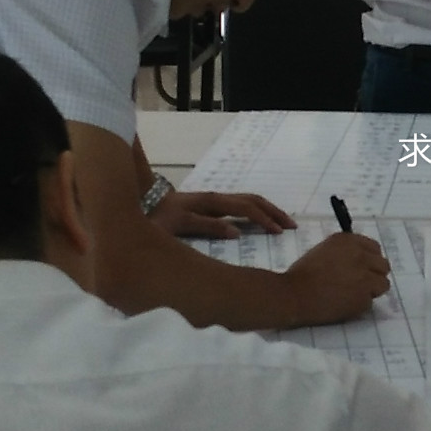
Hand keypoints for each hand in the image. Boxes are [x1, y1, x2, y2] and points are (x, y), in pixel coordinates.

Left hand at [153, 189, 294, 238]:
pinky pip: (241, 204)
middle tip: (290, 227)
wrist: (140, 203)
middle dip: (272, 212)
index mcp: (209, 203)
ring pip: (248, 199)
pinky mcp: (212, 203)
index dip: (263, 220)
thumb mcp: (177, 226)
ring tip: (284, 223)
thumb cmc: (157, 219)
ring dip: (268, 210)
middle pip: (250, 200)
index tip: (277, 233)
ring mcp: (214, 199)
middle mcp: (214, 198)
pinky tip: (264, 220)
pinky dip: (258, 210)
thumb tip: (237, 233)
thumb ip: (206, 227)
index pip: (244, 209)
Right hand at [283, 230, 391, 323]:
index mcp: (348, 241)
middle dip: (374, 274)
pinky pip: (371, 301)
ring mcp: (364, 277)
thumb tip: (358, 261)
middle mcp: (360, 256)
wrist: (293, 295)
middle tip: (360, 284)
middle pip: (383, 265)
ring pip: (383, 284)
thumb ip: (344, 252)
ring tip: (354, 295)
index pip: (374, 248)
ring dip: (372, 290)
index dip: (370, 260)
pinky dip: (361, 305)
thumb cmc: (301, 274)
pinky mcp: (363, 297)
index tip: (362, 268)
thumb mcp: (323, 251)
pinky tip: (345, 304)